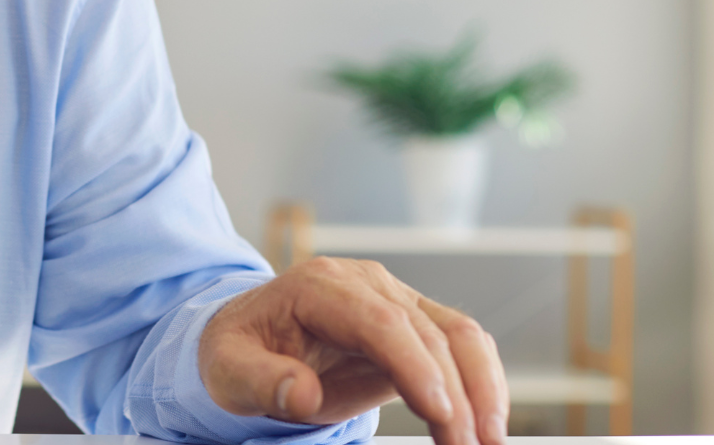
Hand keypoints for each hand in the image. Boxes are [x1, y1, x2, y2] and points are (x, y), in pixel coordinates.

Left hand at [198, 257, 507, 444]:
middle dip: (456, 394)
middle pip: (427, 332)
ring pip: (459, 335)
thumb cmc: (238, 349)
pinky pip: (462, 347)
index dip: (415, 365)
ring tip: (487, 443)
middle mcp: (366, 284)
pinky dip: (484, 383)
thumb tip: (299, 393)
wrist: (250, 335)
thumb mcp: (226, 368)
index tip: (440, 412)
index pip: (380, 321)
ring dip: (483, 389)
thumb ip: (259, 380)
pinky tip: (487, 424)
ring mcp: (396, 300)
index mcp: (319, 287)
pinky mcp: (415, 324)